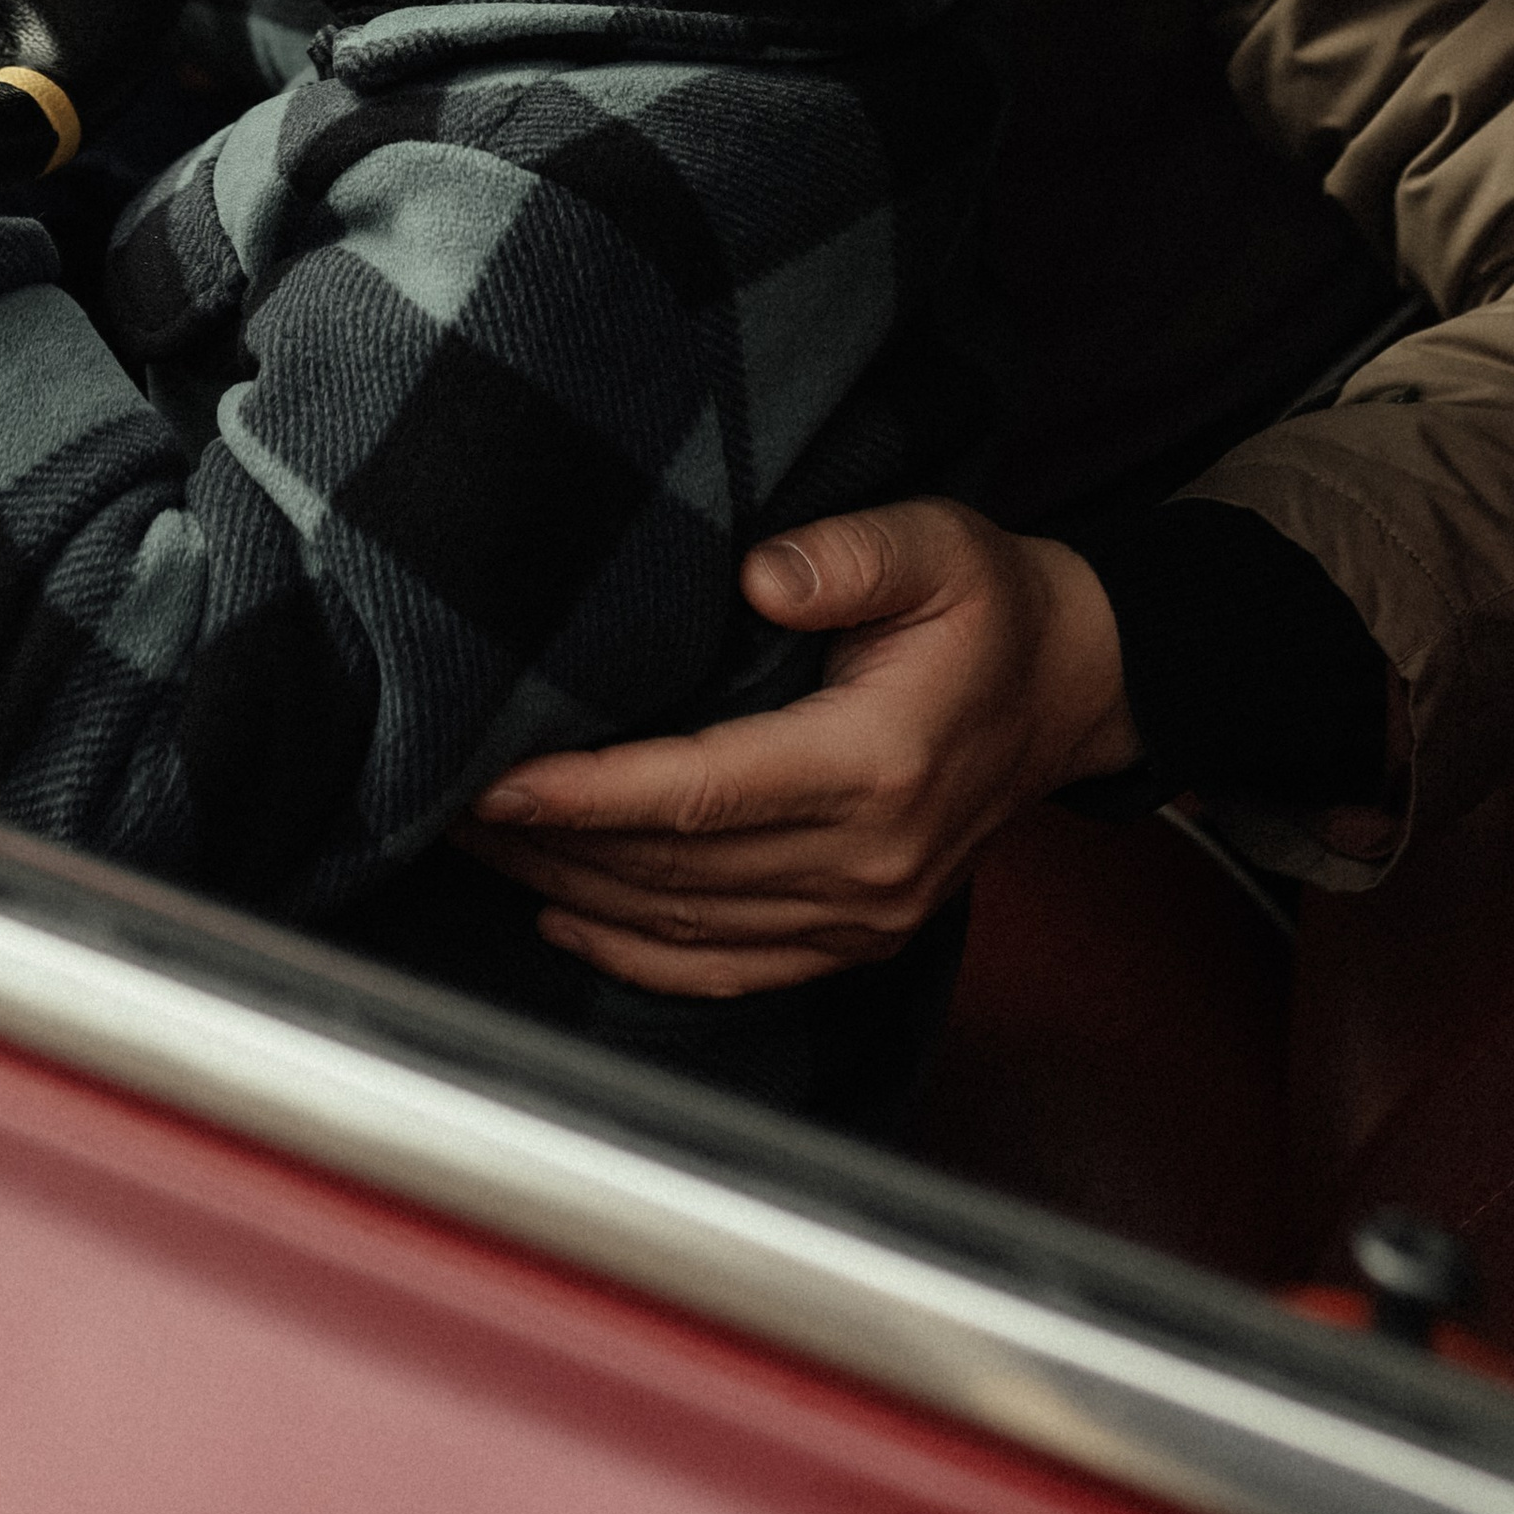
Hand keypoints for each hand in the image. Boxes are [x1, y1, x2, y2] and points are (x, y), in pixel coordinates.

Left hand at [457, 500, 1138, 995]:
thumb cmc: (988, 606)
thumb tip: (758, 576)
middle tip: (443, 800)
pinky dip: (638, 955)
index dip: (590, 793)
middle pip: (674, 870)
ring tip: (479, 843)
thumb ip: (849, 556)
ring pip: (687, 926)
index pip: (701, 794)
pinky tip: (567, 914)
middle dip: (551, 839)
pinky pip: (729, 968)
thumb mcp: (937, 545)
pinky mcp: (858, 936)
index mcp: (878, 765)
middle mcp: (868, 861)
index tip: (497, 778)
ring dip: (574, 889)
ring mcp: (865, 914)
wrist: (1070, 688)